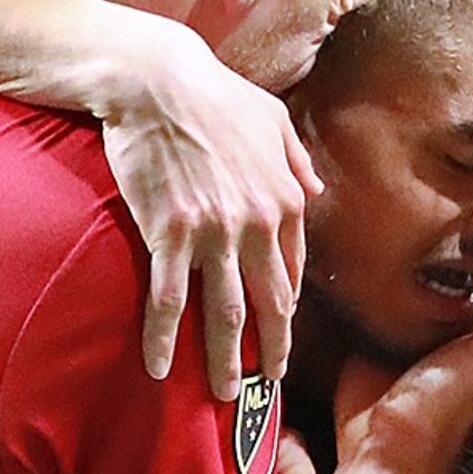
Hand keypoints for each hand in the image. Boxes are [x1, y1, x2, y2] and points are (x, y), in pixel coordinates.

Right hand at [98, 21, 316, 400]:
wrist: (159, 80)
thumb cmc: (215, 94)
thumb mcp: (273, 120)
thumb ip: (297, 160)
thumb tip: (314, 189)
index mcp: (285, 200)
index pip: (292, 271)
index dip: (286, 310)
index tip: (280, 336)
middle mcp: (257, 224)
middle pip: (268, 303)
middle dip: (269, 351)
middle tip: (264, 387)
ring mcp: (213, 232)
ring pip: (224, 312)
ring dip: (223, 359)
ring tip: (221, 393)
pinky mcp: (168, 233)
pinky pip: (167, 298)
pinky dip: (164, 337)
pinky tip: (160, 367)